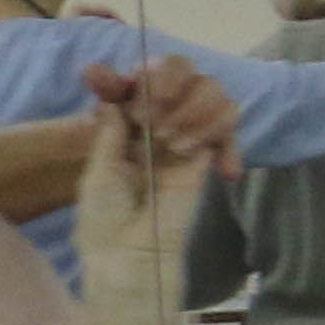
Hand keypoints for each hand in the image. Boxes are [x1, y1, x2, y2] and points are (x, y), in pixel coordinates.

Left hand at [72, 61, 230, 262]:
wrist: (130, 249)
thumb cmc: (105, 212)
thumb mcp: (98, 165)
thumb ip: (112, 129)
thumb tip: (115, 98)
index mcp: (126, 123)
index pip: (143, 80)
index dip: (141, 75)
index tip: (121, 84)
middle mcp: (159, 123)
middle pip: (183, 75)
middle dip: (166, 88)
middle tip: (147, 117)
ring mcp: (186, 138)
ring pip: (210, 93)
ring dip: (191, 109)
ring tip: (169, 140)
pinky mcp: (208, 159)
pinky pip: (226, 128)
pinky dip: (216, 133)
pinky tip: (188, 150)